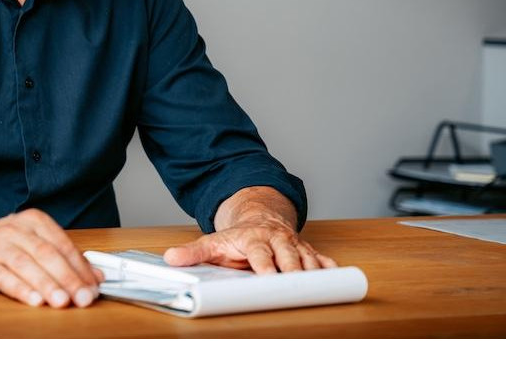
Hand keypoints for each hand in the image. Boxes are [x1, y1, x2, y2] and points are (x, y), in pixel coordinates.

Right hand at [0, 209, 103, 307]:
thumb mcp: (37, 242)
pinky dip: (20, 289)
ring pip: (26, 265)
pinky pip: (4, 277)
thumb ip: (66, 258)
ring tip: (62, 301)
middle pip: (47, 254)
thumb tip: (97, 277)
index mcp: (34, 221)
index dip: (80, 267)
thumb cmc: (7, 244)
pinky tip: (34, 300)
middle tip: (83, 297)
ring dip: (46, 285)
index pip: (62, 244)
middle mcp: (16, 230)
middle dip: (68, 278)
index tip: (94, 286)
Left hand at [163, 186, 336, 272]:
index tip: (269, 278)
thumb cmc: (237, 237)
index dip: (265, 266)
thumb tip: (170, 259)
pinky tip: (336, 278)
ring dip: (313, 272)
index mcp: (253, 239)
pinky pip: (322, 258)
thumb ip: (193, 253)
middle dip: (293, 270)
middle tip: (297, 286)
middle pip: (289, 255)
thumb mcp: (212, 243)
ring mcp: (294, 244)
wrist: (259, 218)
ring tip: (318, 287)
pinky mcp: (307, 251)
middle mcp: (276, 240)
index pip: (260, 253)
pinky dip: (329, 268)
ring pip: (308, 258)